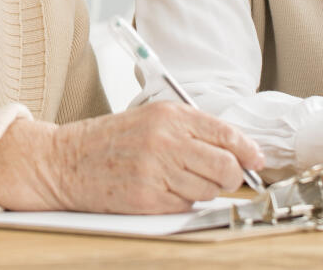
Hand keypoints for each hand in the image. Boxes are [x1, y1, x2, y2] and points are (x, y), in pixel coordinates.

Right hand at [0, 103, 265, 212]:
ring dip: (202, 190)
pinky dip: (181, 203)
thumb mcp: (150, 119)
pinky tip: (161, 191)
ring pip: (209, 191)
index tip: (256, 160)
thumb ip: (190, 130)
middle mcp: (166, 141)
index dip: (248, 150)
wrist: (66, 161)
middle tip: (217, 176)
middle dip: (230, 176)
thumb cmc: (110, 140)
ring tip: (177, 180)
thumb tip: (235, 150)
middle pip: (226, 167)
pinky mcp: (148, 199)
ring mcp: (157, 171)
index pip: (226, 134)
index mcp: (169, 115)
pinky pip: (186, 207)